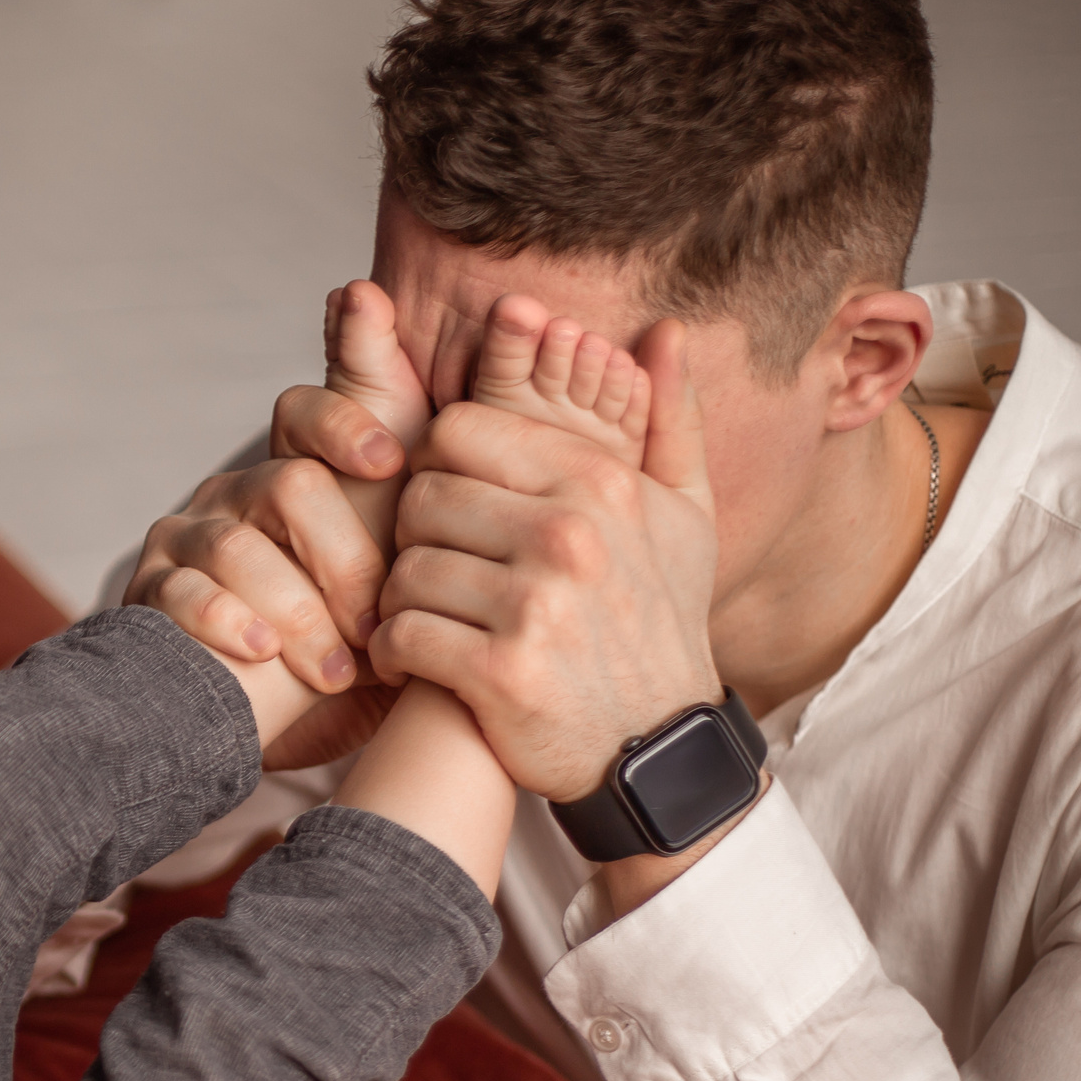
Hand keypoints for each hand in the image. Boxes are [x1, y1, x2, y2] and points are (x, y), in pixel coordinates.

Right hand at [125, 301, 430, 765]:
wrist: (287, 731)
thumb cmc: (356, 648)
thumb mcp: (404, 576)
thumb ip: (422, 495)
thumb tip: (395, 328)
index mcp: (296, 474)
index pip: (306, 411)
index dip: (345, 425)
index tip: (389, 462)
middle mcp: (236, 494)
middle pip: (288, 485)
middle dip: (340, 561)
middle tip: (374, 624)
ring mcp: (187, 540)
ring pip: (238, 548)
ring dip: (295, 614)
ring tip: (333, 669)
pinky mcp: (151, 592)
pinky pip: (185, 592)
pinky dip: (230, 626)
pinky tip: (264, 657)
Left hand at [368, 319, 720, 803]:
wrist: (658, 749)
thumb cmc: (658, 623)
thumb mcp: (687, 517)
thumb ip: (669, 419)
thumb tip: (663, 331)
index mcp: (598, 483)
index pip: (459, 430)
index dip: (439, 467)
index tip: (452, 510)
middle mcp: (567, 534)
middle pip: (421, 496)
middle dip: (416, 536)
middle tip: (434, 571)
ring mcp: (533, 605)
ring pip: (403, 568)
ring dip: (401, 599)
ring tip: (429, 618)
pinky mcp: (499, 672)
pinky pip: (401, 635)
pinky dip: (394, 653)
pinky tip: (416, 663)